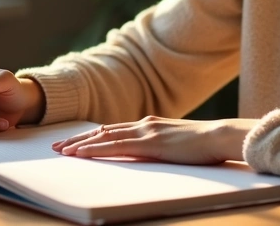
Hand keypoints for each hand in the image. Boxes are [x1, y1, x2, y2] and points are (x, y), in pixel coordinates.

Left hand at [51, 116, 258, 164]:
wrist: (221, 136)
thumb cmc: (205, 145)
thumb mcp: (178, 144)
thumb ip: (162, 146)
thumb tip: (153, 154)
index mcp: (150, 125)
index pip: (114, 131)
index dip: (93, 137)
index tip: (75, 143)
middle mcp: (144, 124)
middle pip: (103, 132)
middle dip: (79, 140)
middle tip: (58, 147)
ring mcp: (145, 132)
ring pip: (104, 138)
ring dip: (81, 145)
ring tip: (62, 152)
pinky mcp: (149, 143)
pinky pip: (115, 147)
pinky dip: (95, 149)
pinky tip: (81, 153)